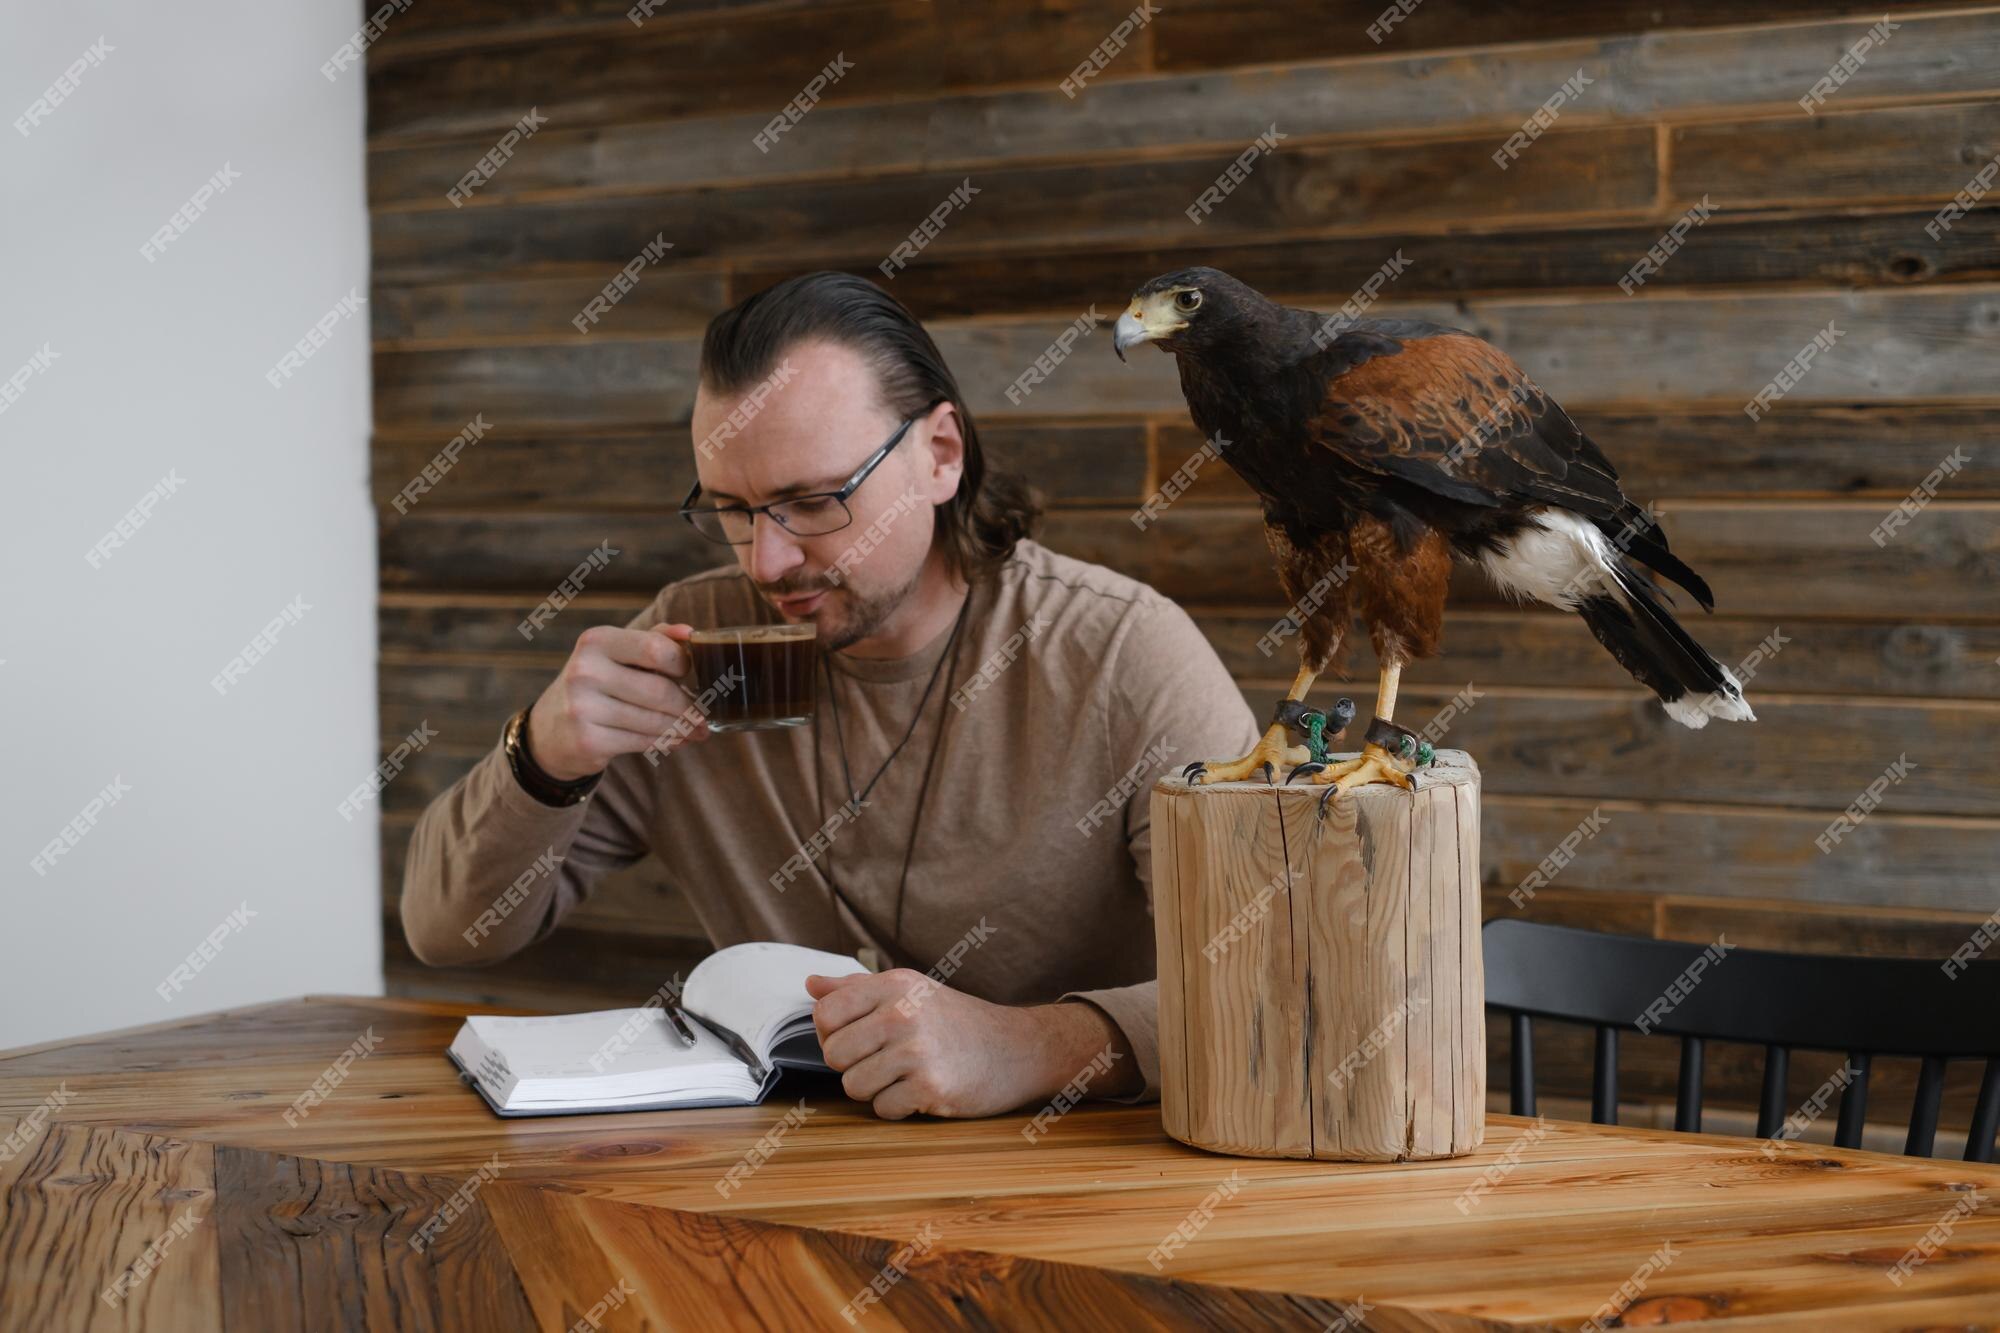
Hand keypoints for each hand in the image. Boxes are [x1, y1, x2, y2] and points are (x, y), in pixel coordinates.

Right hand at [526, 622, 709, 780]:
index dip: (682, 663)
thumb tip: (689, 632)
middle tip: (704, 716)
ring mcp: (582, 708)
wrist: (551, 728)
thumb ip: (655, 638)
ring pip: (654, 721)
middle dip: (689, 707)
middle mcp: (585, 671)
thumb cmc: (597, 683)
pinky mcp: (587, 741)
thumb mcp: (616, 653)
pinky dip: (665, 742)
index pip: (655, 649)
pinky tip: (675, 740)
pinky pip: (642, 742)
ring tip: (696, 731)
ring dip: (682, 728)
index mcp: (596, 641)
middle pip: (659, 691)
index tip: (691, 673)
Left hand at [805, 970, 1138, 1118]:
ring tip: (904, 1076)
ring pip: (854, 1086)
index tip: (857, 1039)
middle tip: (885, 1061)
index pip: (824, 1014)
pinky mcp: (931, 1086)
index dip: (832, 1034)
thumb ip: (857, 988)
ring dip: (875, 1090)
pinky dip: (898, 1108)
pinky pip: (883, 1109)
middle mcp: (903, 1012)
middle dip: (853, 1065)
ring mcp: (918, 1050)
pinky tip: (922, 1091)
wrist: (1018, 1048)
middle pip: (834, 1054)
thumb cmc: (956, 1021)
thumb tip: (811, 984)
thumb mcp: (911, 990)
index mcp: (894, 985)